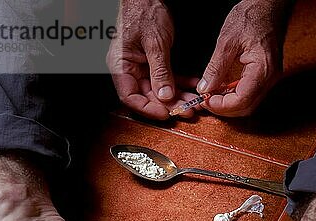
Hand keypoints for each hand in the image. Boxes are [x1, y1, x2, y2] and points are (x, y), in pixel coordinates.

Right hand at [107, 0, 197, 118]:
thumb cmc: (142, 11)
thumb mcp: (154, 42)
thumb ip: (160, 71)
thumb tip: (165, 95)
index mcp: (121, 65)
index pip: (130, 97)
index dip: (147, 108)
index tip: (165, 113)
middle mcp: (130, 68)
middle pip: (148, 95)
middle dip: (169, 104)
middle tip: (187, 110)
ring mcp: (142, 66)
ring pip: (160, 89)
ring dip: (178, 96)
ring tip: (194, 102)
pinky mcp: (153, 62)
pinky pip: (167, 77)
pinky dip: (181, 82)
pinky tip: (193, 86)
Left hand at [197, 0, 292, 116]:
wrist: (268, 6)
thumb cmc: (251, 17)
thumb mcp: (227, 41)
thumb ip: (216, 68)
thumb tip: (205, 88)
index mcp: (262, 70)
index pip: (241, 101)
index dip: (221, 105)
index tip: (205, 100)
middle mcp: (270, 78)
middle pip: (246, 107)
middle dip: (224, 108)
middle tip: (206, 101)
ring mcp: (270, 78)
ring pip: (249, 103)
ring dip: (229, 104)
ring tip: (212, 95)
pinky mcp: (267, 75)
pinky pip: (251, 93)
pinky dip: (236, 95)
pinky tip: (223, 89)